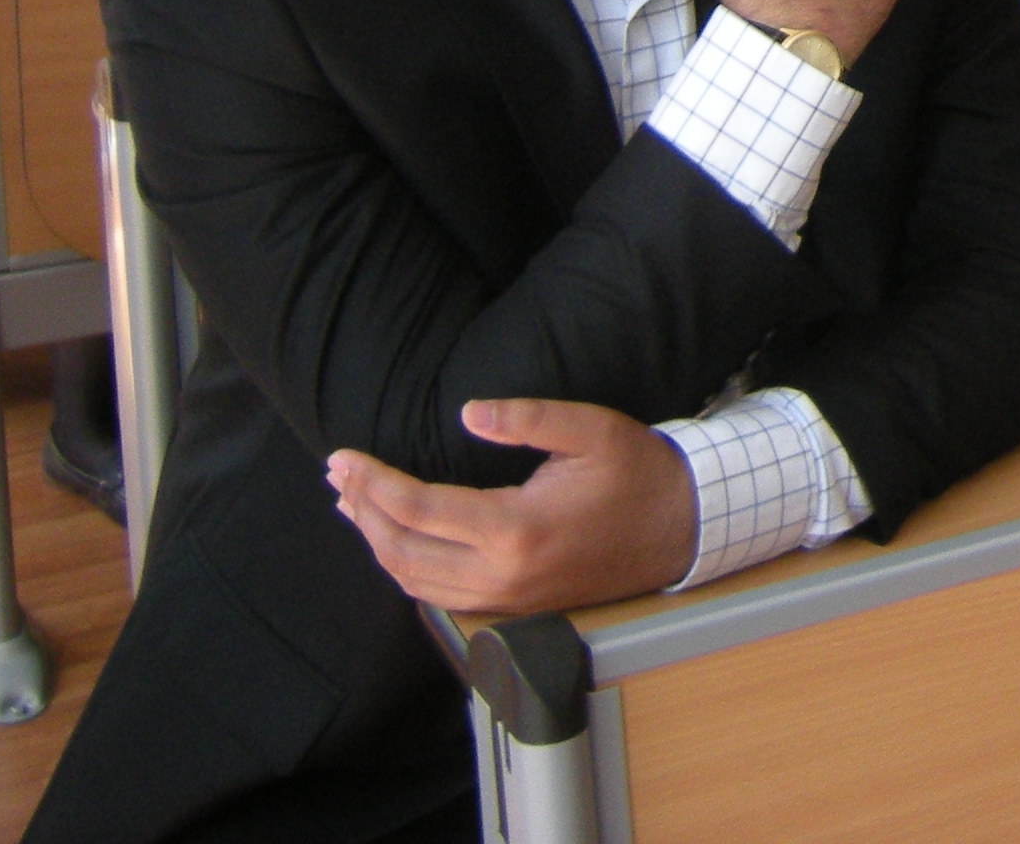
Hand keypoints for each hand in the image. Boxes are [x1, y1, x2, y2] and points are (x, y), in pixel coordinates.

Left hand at [326, 398, 696, 616]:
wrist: (680, 529)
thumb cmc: (638, 473)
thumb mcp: (591, 429)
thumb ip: (529, 417)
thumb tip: (467, 413)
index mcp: (514, 529)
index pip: (417, 508)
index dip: (373, 482)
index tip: (343, 457)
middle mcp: (501, 574)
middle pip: (401, 550)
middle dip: (362, 511)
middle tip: (338, 475)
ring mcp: (505, 598)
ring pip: (413, 581)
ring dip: (377, 541)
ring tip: (354, 505)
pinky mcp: (513, 607)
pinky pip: (438, 595)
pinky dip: (405, 567)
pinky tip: (397, 540)